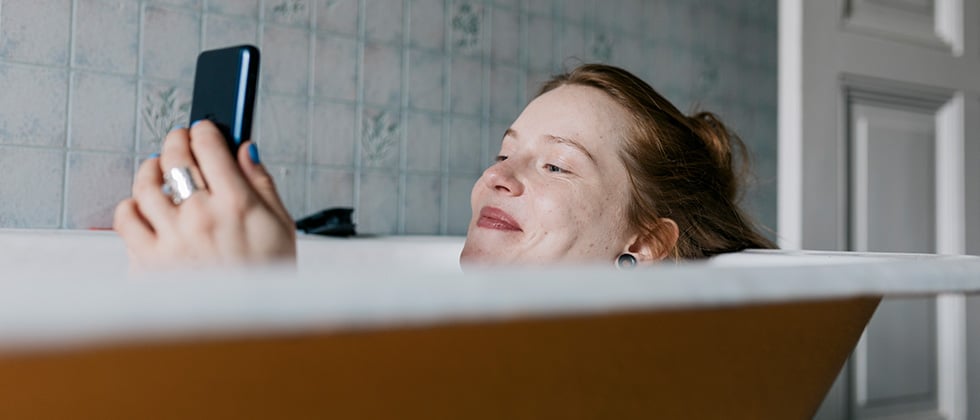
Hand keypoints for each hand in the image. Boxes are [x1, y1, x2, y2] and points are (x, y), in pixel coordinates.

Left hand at [114, 120, 295, 269]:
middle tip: (179, 140)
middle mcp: (200, 217)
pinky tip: (144, 207)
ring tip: (157, 169)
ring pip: (144, 186)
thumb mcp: (281, 226)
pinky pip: (125, 220)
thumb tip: (245, 150)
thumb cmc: (268, 278)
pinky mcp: (147, 262)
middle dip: (176, 141)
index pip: (209, 147)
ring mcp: (170, 240)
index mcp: (236, 204)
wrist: (249, 328)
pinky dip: (131, 207)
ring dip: (150, 169)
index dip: (204, 130)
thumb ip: (261, 183)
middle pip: (173, 159)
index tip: (203, 129)